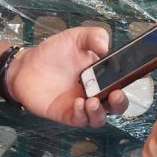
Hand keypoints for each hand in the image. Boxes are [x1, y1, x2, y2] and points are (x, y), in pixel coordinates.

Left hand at [9, 26, 128, 127]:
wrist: (27, 65)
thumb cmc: (54, 51)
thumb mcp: (76, 37)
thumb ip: (93, 36)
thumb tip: (106, 47)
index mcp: (103, 75)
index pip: (122, 82)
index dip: (129, 82)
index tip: (128, 77)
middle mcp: (96, 92)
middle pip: (116, 106)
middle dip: (120, 103)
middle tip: (115, 94)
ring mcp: (81, 105)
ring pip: (99, 118)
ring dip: (100, 112)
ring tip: (92, 101)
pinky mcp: (67, 114)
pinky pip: (80, 120)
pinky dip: (81, 114)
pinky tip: (77, 103)